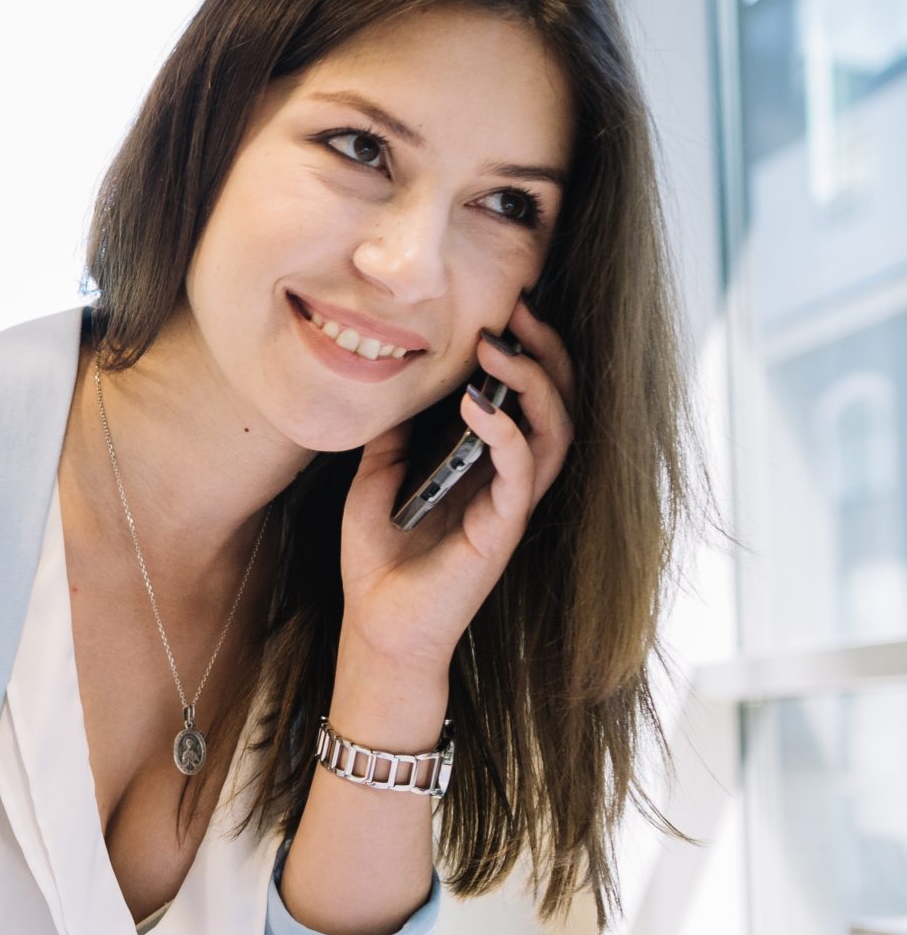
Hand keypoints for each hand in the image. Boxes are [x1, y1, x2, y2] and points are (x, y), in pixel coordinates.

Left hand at [339, 295, 577, 672]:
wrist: (377, 628)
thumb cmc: (380, 561)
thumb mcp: (376, 479)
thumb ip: (395, 434)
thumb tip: (400, 383)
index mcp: (488, 465)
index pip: (528, 397)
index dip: (526, 350)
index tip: (504, 306)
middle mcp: (511, 482)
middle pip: (559, 403)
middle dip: (546, 351)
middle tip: (519, 308)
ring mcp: (512, 505)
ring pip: (556, 430)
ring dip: (534, 382)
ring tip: (499, 347)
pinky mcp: (503, 531)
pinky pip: (522, 473)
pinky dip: (508, 433)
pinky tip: (479, 405)